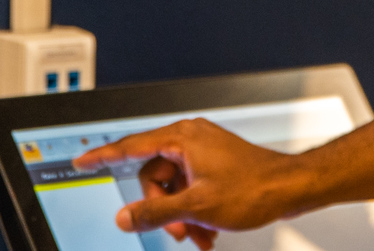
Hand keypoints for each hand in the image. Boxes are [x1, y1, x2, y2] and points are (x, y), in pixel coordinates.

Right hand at [71, 118, 306, 249]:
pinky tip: (208, 230)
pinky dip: (194, 211)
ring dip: (181, 216)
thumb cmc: (253, 188)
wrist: (290, 188)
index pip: (131, 146)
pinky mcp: (213, 164)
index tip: (82, 159)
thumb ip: (156, 212)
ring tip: (199, 236)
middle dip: (163, 210)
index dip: (103, 155)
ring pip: (173, 188)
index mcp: (183, 138)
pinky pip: (190, 189)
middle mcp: (190, 138)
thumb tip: (125, 216)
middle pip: (153, 177)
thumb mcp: (196, 206)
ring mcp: (203, 151)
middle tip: (179, 232)